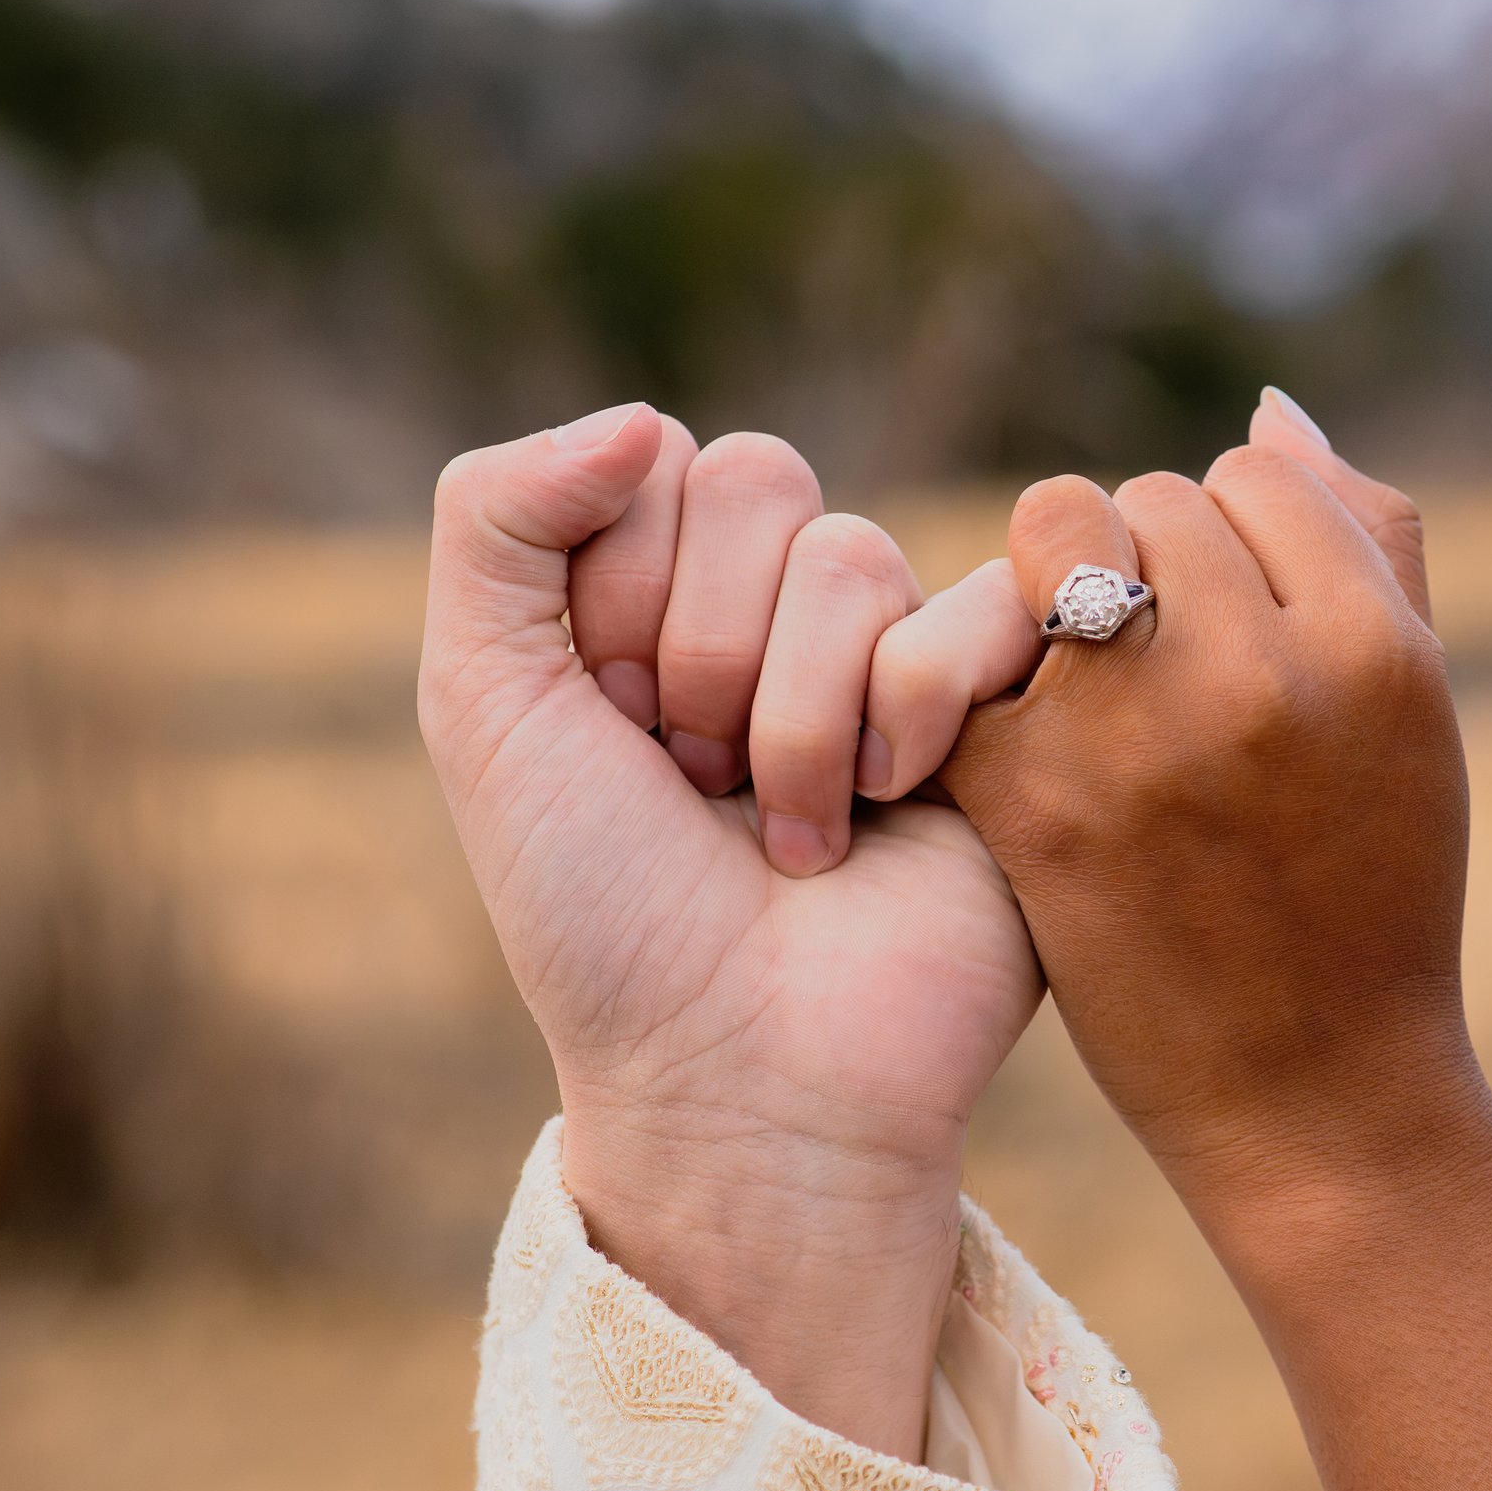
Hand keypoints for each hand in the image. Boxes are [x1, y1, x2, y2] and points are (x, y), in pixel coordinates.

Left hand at [418, 405, 1040, 1457]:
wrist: (738, 1075)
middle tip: (695, 783)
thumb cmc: (603, 913)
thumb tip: (638, 414)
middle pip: (757, 480)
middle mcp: (779, 613)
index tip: (609, 727)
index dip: (618, 595)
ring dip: (792, 718)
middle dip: (701, 652)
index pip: (652, 460)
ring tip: (787, 833)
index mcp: (656, 596)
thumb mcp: (484, 703)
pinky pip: (982, 606)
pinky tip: (893, 812)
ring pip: (852, 555)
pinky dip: (911, 715)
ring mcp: (896, 656)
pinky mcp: (1007, 709)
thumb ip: (496, 519)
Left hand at [936, 392, 1491, 1255]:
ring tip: (1080, 686)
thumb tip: (1271, 409)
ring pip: (1051, 540)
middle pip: (1147, 499)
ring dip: (1051, 595)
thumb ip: (1369, 550)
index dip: (1232, 540)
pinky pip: (965, 649)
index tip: (1226, 622)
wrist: (1312, 1094)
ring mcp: (1140, 734)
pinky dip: (971, 684)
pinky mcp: (1036, 799)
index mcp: (1373, 647)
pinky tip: (1004, 747)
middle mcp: (1260, 673)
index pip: (1257, 476)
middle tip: (1142, 663)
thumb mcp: (1417, 718)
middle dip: (1138, 565)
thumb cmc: (1373, 897)